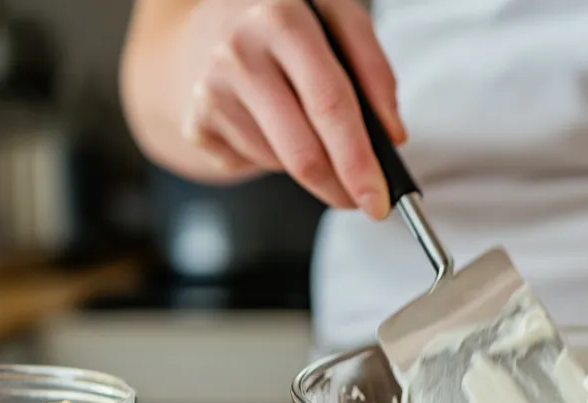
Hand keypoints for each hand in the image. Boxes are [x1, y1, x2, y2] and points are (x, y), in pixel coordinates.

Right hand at [177, 0, 403, 216]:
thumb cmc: (287, 24)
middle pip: (302, 152)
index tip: (378, 199)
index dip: (358, 161)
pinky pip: (253, 165)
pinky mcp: (195, 123)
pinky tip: (270, 126)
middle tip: (362, 200)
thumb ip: (373, 69)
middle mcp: (238, 53)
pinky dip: (273, 158)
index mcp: (281, 19)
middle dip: (339, 188)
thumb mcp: (337, 18)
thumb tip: (392, 136)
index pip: (330, 104)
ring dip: (307, 163)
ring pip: (280, 163)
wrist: (212, 23)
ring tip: (305, 126)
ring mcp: (209, 90)